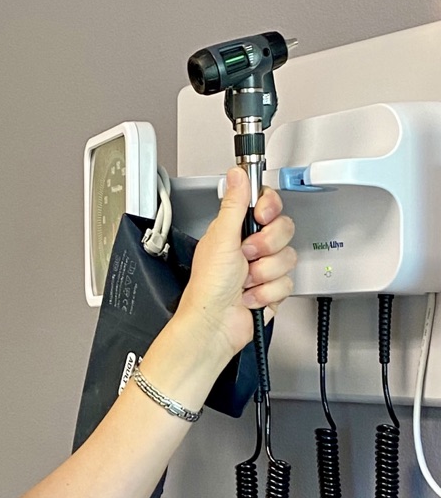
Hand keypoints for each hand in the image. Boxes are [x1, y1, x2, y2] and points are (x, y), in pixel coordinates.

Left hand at [177, 167, 295, 356]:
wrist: (214, 324)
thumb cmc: (208, 286)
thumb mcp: (221, 238)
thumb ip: (234, 204)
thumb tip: (237, 173)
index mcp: (235, 229)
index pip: (267, 204)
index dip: (270, 209)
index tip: (262, 216)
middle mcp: (250, 246)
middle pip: (284, 230)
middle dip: (266, 247)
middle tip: (246, 256)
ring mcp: (262, 268)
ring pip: (288, 258)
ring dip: (264, 273)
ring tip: (244, 281)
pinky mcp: (272, 288)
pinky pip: (288, 282)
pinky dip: (267, 292)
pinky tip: (250, 295)